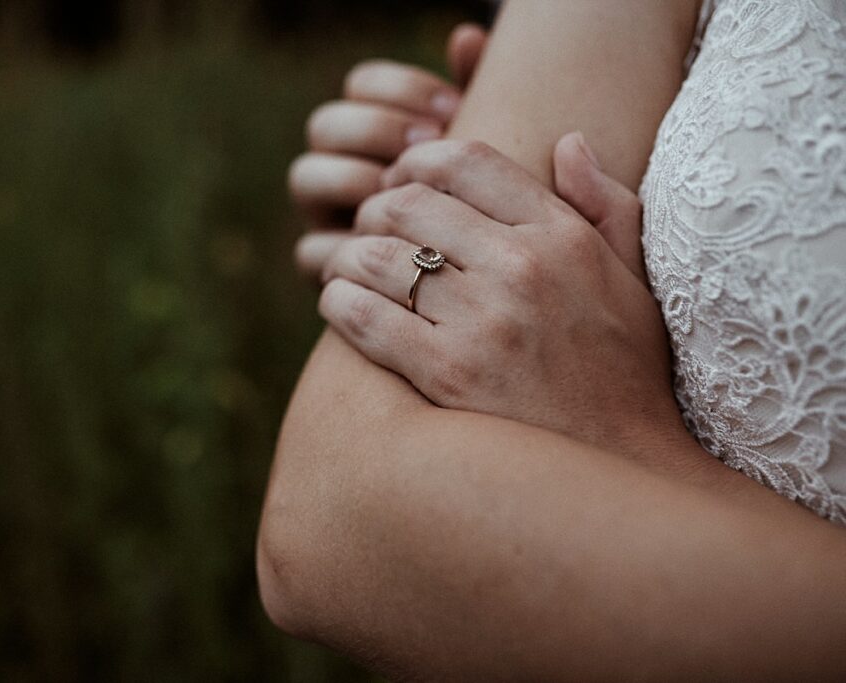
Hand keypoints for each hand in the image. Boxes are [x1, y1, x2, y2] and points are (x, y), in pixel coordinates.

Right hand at [290, 24, 487, 277]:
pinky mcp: (328, 271)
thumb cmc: (493, 225)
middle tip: (428, 146)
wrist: (487, 305)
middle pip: (326, 124)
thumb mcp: (492, 163)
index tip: (452, 108)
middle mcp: (345, 168)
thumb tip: (465, 36)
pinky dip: (343, 246)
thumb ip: (482, 98)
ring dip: (353, 178)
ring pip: (307, 177)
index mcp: (380, 132)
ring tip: (407, 198)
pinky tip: (392, 252)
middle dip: (376, 129)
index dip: (399, 88)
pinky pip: (311, 249)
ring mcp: (330, 218)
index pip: (363, 84)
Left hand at [317, 134, 683, 453]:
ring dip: (346, 255)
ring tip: (345, 268)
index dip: (416, 162)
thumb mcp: (635, 279)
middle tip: (366, 230)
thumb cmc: (625, 371)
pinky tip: (338, 304)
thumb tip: (566, 142)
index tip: (400, 180)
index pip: (466, 161)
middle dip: (373, 210)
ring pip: (376, 255)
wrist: (620, 465)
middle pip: (408, 203)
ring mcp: (483, 321)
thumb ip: (606, 204)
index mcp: (562, 235)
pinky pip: (364, 316)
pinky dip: (338, 301)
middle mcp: (522, 267)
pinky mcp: (448, 373)